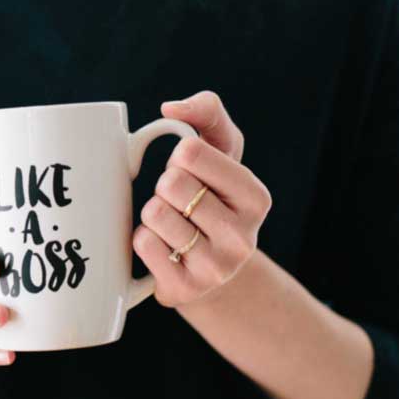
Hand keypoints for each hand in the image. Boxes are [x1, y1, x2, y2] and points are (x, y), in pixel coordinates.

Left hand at [133, 90, 271, 307]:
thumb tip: (170, 109)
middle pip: (170, 183)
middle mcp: (243, 237)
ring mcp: (215, 268)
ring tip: (171, 225)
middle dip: (164, 186)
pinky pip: (143, 244)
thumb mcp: (221, 151)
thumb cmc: (211, 196)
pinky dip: (142, 238)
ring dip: (152, 214)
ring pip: (154, 213)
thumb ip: (207, 112)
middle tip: (179, 202)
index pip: (190, 152)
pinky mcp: (185, 290)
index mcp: (256, 198)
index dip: (179, 157)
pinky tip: (162, 247)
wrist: (210, 268)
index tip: (191, 172)